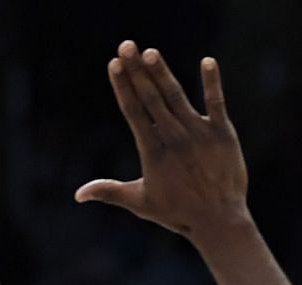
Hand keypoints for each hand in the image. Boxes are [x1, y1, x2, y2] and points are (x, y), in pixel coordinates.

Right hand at [75, 41, 247, 240]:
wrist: (219, 221)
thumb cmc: (178, 213)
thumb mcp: (141, 202)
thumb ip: (110, 191)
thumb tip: (78, 194)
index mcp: (153, 151)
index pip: (133, 112)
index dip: (123, 86)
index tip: (113, 64)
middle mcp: (174, 138)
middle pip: (151, 98)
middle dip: (137, 70)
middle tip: (126, 45)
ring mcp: (199, 133)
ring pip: (176, 97)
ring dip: (162, 73)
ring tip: (150, 52)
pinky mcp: (223, 133)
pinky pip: (217, 102)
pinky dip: (212, 82)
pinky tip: (207, 61)